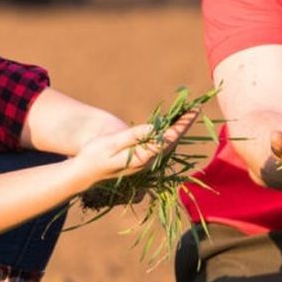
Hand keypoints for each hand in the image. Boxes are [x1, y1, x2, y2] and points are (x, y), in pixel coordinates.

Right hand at [72, 110, 197, 185]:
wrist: (85, 173)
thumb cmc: (95, 155)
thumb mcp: (111, 143)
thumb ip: (133, 137)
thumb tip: (154, 129)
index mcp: (143, 157)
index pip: (168, 139)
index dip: (181, 125)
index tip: (192, 112)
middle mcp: (148, 162)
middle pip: (172, 141)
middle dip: (184, 124)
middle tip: (196, 108)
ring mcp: (146, 162)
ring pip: (167, 143)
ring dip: (178, 129)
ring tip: (189, 114)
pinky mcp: (142, 159)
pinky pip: (160, 144)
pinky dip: (168, 133)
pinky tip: (173, 126)